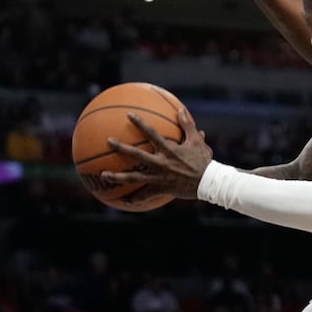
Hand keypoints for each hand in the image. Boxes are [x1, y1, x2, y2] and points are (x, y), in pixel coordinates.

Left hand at [98, 109, 212, 202]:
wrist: (208, 183)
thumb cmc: (203, 161)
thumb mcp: (197, 141)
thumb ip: (187, 125)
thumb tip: (180, 110)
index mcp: (168, 150)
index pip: (151, 133)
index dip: (140, 123)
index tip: (128, 115)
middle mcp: (160, 163)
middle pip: (136, 154)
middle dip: (121, 148)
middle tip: (108, 141)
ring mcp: (158, 177)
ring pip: (134, 177)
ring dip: (117, 176)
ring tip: (103, 174)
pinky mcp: (160, 189)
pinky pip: (144, 195)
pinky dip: (134, 198)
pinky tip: (123, 201)